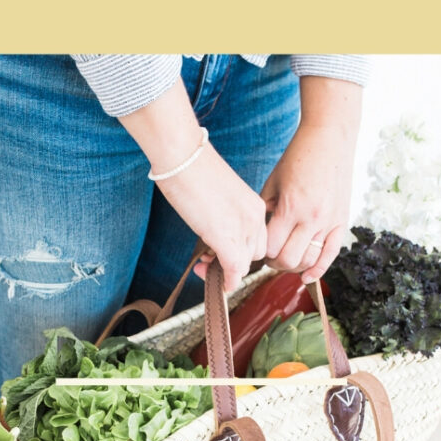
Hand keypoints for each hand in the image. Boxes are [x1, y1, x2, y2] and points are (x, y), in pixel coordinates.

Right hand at [159, 143, 267, 292]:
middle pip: (254, 253)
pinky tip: (216, 284)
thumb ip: (223, 213)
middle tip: (208, 260)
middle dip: (234, 261)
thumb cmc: (193, 168)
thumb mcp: (218, 194)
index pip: (257, 238)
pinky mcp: (227, 239)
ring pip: (245, 264)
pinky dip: (226, 281)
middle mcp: (255, 217)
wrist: (184, 156)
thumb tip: (211, 226)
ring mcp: (243, 229)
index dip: (240, 249)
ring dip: (225, 271)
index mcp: (255, 204)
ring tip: (203, 265)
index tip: (218, 251)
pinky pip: (234, 270)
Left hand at [261, 120, 356, 282]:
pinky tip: (306, 277)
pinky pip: (331, 255)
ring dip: (293, 265)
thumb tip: (254, 235)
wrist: (329, 140)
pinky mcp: (342, 222)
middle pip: (288, 259)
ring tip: (284, 256)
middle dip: (273, 262)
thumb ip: (264, 210)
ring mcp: (329, 222)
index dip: (259, 250)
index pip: (270, 247)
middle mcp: (312, 218)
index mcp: (291, 207)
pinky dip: (318, 270)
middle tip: (268, 254)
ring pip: (308, 261)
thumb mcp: (272, 182)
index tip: (256, 246)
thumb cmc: (297, 158)